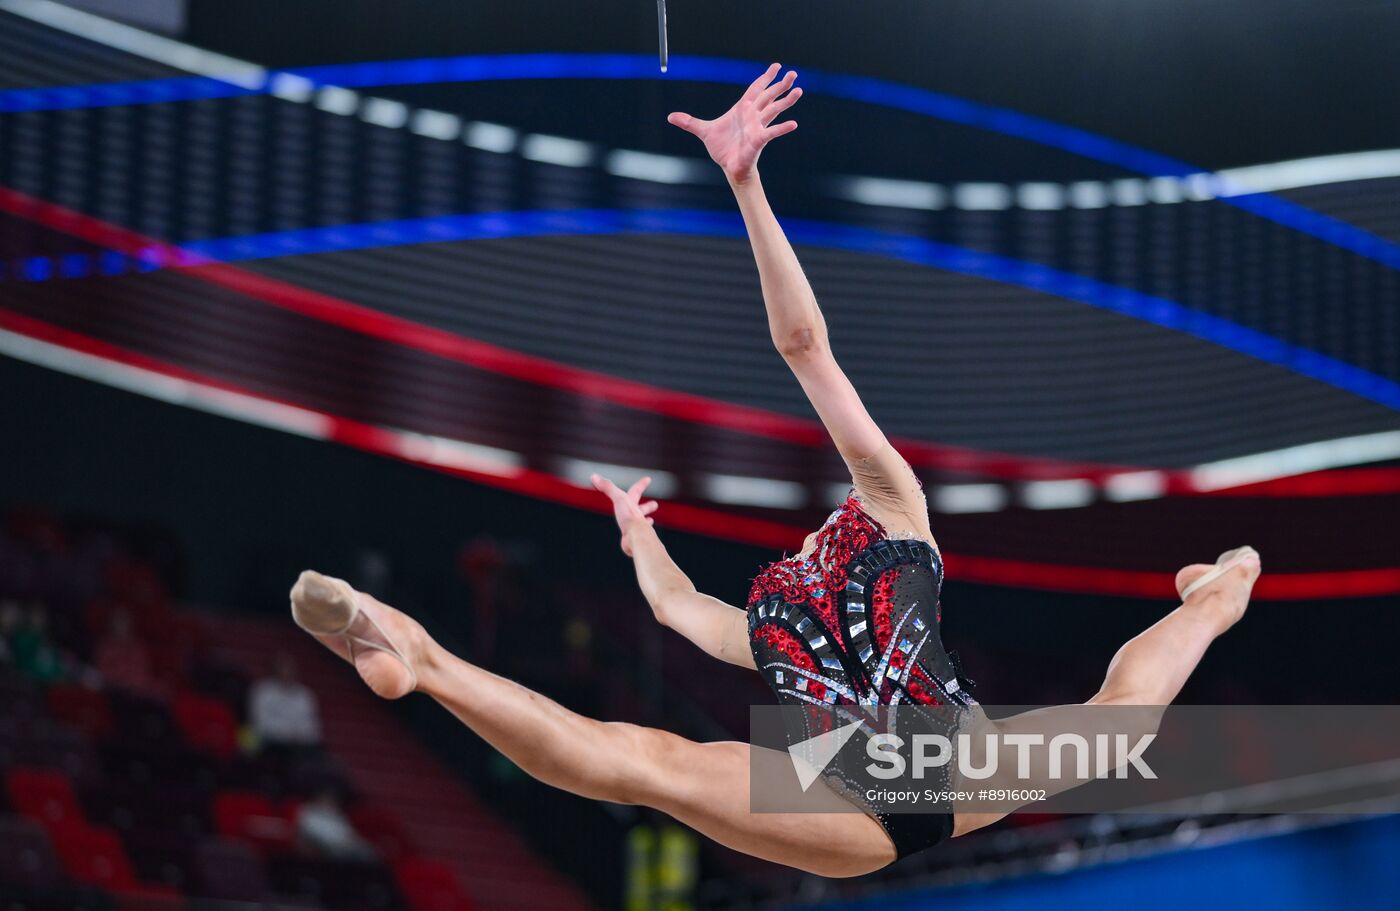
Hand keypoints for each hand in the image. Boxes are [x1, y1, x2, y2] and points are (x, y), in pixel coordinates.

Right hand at [591, 474, 659, 556]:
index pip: (637, 491)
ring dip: (644, 521)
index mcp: (632, 505)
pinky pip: (634, 536)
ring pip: (641, 523)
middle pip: (643, 509)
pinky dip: (634, 535)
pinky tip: (633, 537)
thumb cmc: (630, 518)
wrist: (636, 537)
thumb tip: (594, 476)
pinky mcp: (632, 538)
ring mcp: (636, 527)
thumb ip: (608, 487)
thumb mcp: (618, 498)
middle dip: (648, 506)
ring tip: (649, 521)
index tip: (648, 479)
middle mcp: (636, 515)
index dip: (641, 484)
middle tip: (655, 504)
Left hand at [668, 63, 801, 183]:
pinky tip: (793, 124)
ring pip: (774, 110)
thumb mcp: (703, 131)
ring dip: (786, 100)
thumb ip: (689, 122)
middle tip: (793, 73)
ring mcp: (757, 126)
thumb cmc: (722, 148)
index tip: (776, 67)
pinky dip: (781, 128)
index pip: (756, 89)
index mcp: (742, 109)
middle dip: (780, 84)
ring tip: (798, 90)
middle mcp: (753, 115)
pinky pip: (772, 132)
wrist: (728, 166)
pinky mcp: (758, 140)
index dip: (765, 78)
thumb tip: (670, 116)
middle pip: (768, 96)